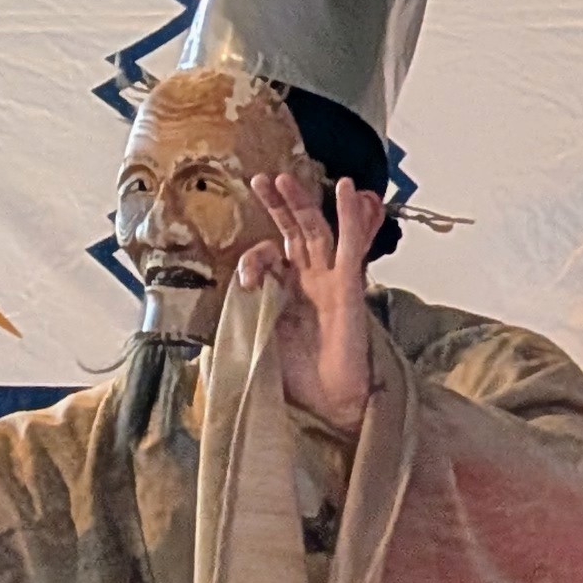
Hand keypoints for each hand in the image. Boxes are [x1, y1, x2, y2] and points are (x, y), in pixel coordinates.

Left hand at [239, 172, 384, 435]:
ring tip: (287, 179)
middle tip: (262, 179)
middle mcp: (309, 280)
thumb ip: (245, 311)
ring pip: (318, 231)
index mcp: (286, 290)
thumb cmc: (297, 377)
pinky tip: (347, 192)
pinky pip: (352, 247)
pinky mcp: (350, 288)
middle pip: (294, 232)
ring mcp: (331, 281)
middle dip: (278, 205)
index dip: (254, 258)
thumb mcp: (258, 337)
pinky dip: (352, 219)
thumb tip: (231, 292)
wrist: (327, 403)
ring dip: (303, 203)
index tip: (246, 280)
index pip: (269, 255)